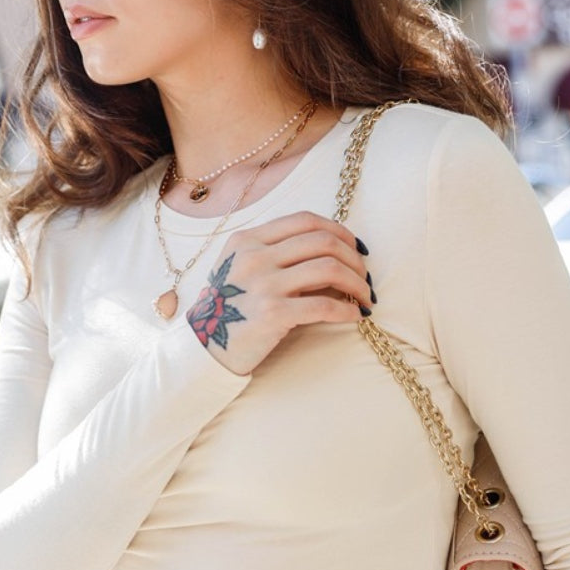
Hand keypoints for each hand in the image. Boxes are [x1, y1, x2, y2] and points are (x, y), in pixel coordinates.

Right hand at [185, 211, 372, 374]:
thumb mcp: (240, 268)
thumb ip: (273, 253)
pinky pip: (324, 306)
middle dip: (354, 258)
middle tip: (365, 275)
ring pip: (329, 268)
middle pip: (323, 241)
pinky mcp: (272, 314)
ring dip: (357, 282)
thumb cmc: (228, 309)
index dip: (340, 230)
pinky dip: (347, 310)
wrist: (203, 348)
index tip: (355, 247)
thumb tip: (329, 251)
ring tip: (365, 296)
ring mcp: (263, 284)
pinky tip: (355, 316)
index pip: (305, 220)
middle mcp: (255, 257)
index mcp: (247, 240)